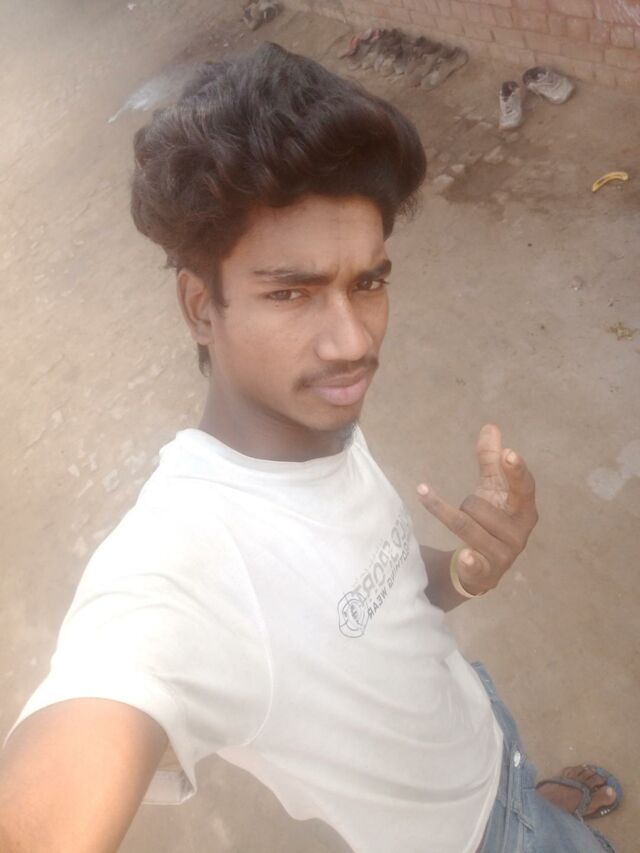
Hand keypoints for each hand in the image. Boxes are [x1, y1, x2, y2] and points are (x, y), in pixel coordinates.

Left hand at [417, 424, 537, 594]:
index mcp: (524, 508)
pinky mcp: (489, 572)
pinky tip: (464, 555)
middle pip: (479, 505)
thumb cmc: (492, 519)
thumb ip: (490, 460)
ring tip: (461, 522)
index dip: (516, 470)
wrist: (484, 565)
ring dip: (454, 518)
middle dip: (466, 503)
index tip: (508, 453)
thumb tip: (490, 427)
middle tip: (471, 510)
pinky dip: (469, 559)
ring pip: (467, 525)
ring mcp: (506, 554)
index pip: (523, 486)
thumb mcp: (492, 488)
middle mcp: (520, 531)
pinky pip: (474, 561)